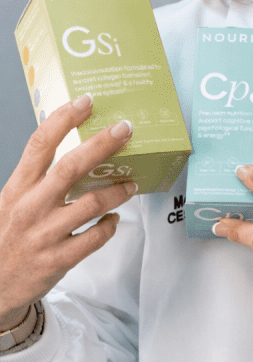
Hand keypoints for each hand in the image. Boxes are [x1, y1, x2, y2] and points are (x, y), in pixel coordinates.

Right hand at [0, 94, 137, 330]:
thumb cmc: (7, 236)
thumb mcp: (12, 200)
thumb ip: (38, 179)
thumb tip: (77, 149)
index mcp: (18, 188)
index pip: (40, 144)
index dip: (63, 119)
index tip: (85, 101)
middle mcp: (31, 207)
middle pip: (71, 167)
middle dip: (102, 145)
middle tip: (125, 129)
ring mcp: (45, 234)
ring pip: (91, 203)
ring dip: (117, 190)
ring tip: (131, 183)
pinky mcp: (58, 260)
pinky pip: (94, 238)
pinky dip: (110, 226)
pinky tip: (114, 219)